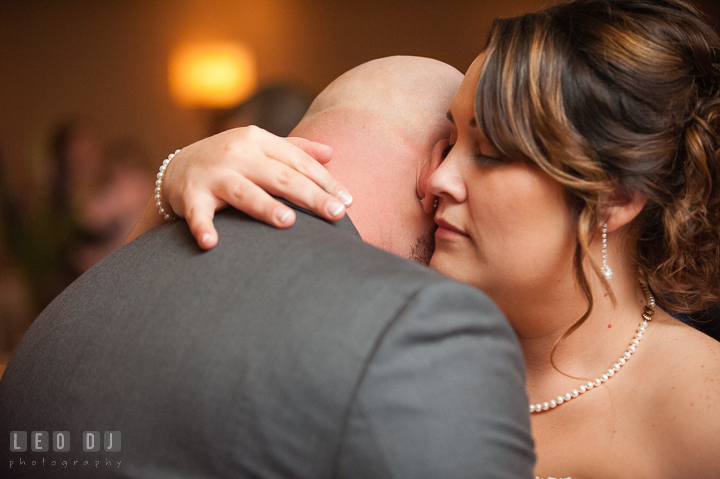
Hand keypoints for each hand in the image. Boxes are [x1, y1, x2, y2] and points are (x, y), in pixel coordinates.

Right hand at [160, 126, 351, 248]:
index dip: (325, 181)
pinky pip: (198, 213)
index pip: (298, 162)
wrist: (177, 167)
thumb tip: (332, 153)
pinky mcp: (190, 195)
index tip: (348, 201)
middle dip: (311, 196)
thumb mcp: (260, 147)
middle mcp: (238, 154)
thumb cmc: (231, 161)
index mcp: (259, 140)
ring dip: (265, 207)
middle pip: (281, 177)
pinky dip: (202, 227)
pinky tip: (211, 243)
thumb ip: (295, 150)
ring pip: (244, 191)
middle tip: (337, 214)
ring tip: (288, 222)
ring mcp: (214, 174)